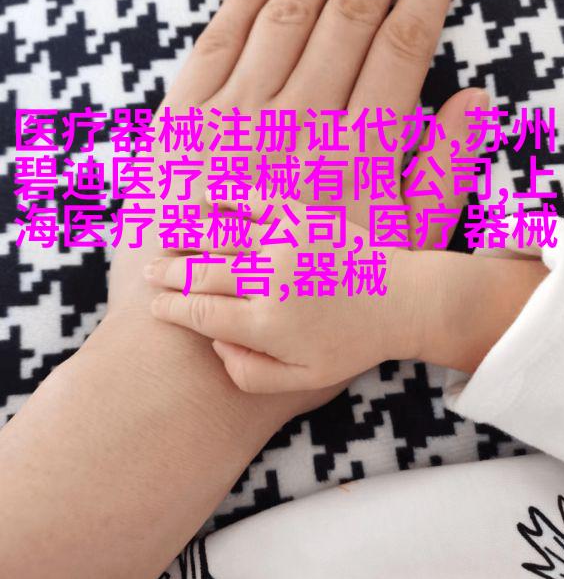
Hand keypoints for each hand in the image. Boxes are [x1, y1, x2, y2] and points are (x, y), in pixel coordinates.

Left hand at [108, 0, 480, 409]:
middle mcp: (296, 128)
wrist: (193, 346)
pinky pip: (214, 46)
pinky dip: (240, 2)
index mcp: (352, 155)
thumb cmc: (304, 303)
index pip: (400, 46)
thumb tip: (477, 98)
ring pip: (286, 18)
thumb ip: (441, 174)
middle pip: (348, 17)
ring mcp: (235, 123)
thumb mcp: (393, 254)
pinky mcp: (183, 129)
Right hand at [145, 194, 422, 390]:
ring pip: (217, 236)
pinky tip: (202, 199)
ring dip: (184, 237)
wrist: (400, 300)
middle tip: (149, 273)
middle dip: (167, 275)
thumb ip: (249, 374)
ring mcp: (283, 244)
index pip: (199, 314)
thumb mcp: (303, 380)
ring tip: (165, 240)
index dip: (170, 310)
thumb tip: (214, 343)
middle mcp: (268, 280)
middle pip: (199, 274)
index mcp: (265, 325)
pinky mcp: (299, 217)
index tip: (155, 307)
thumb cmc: (350, 344)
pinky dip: (223, 197)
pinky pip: (251, 201)